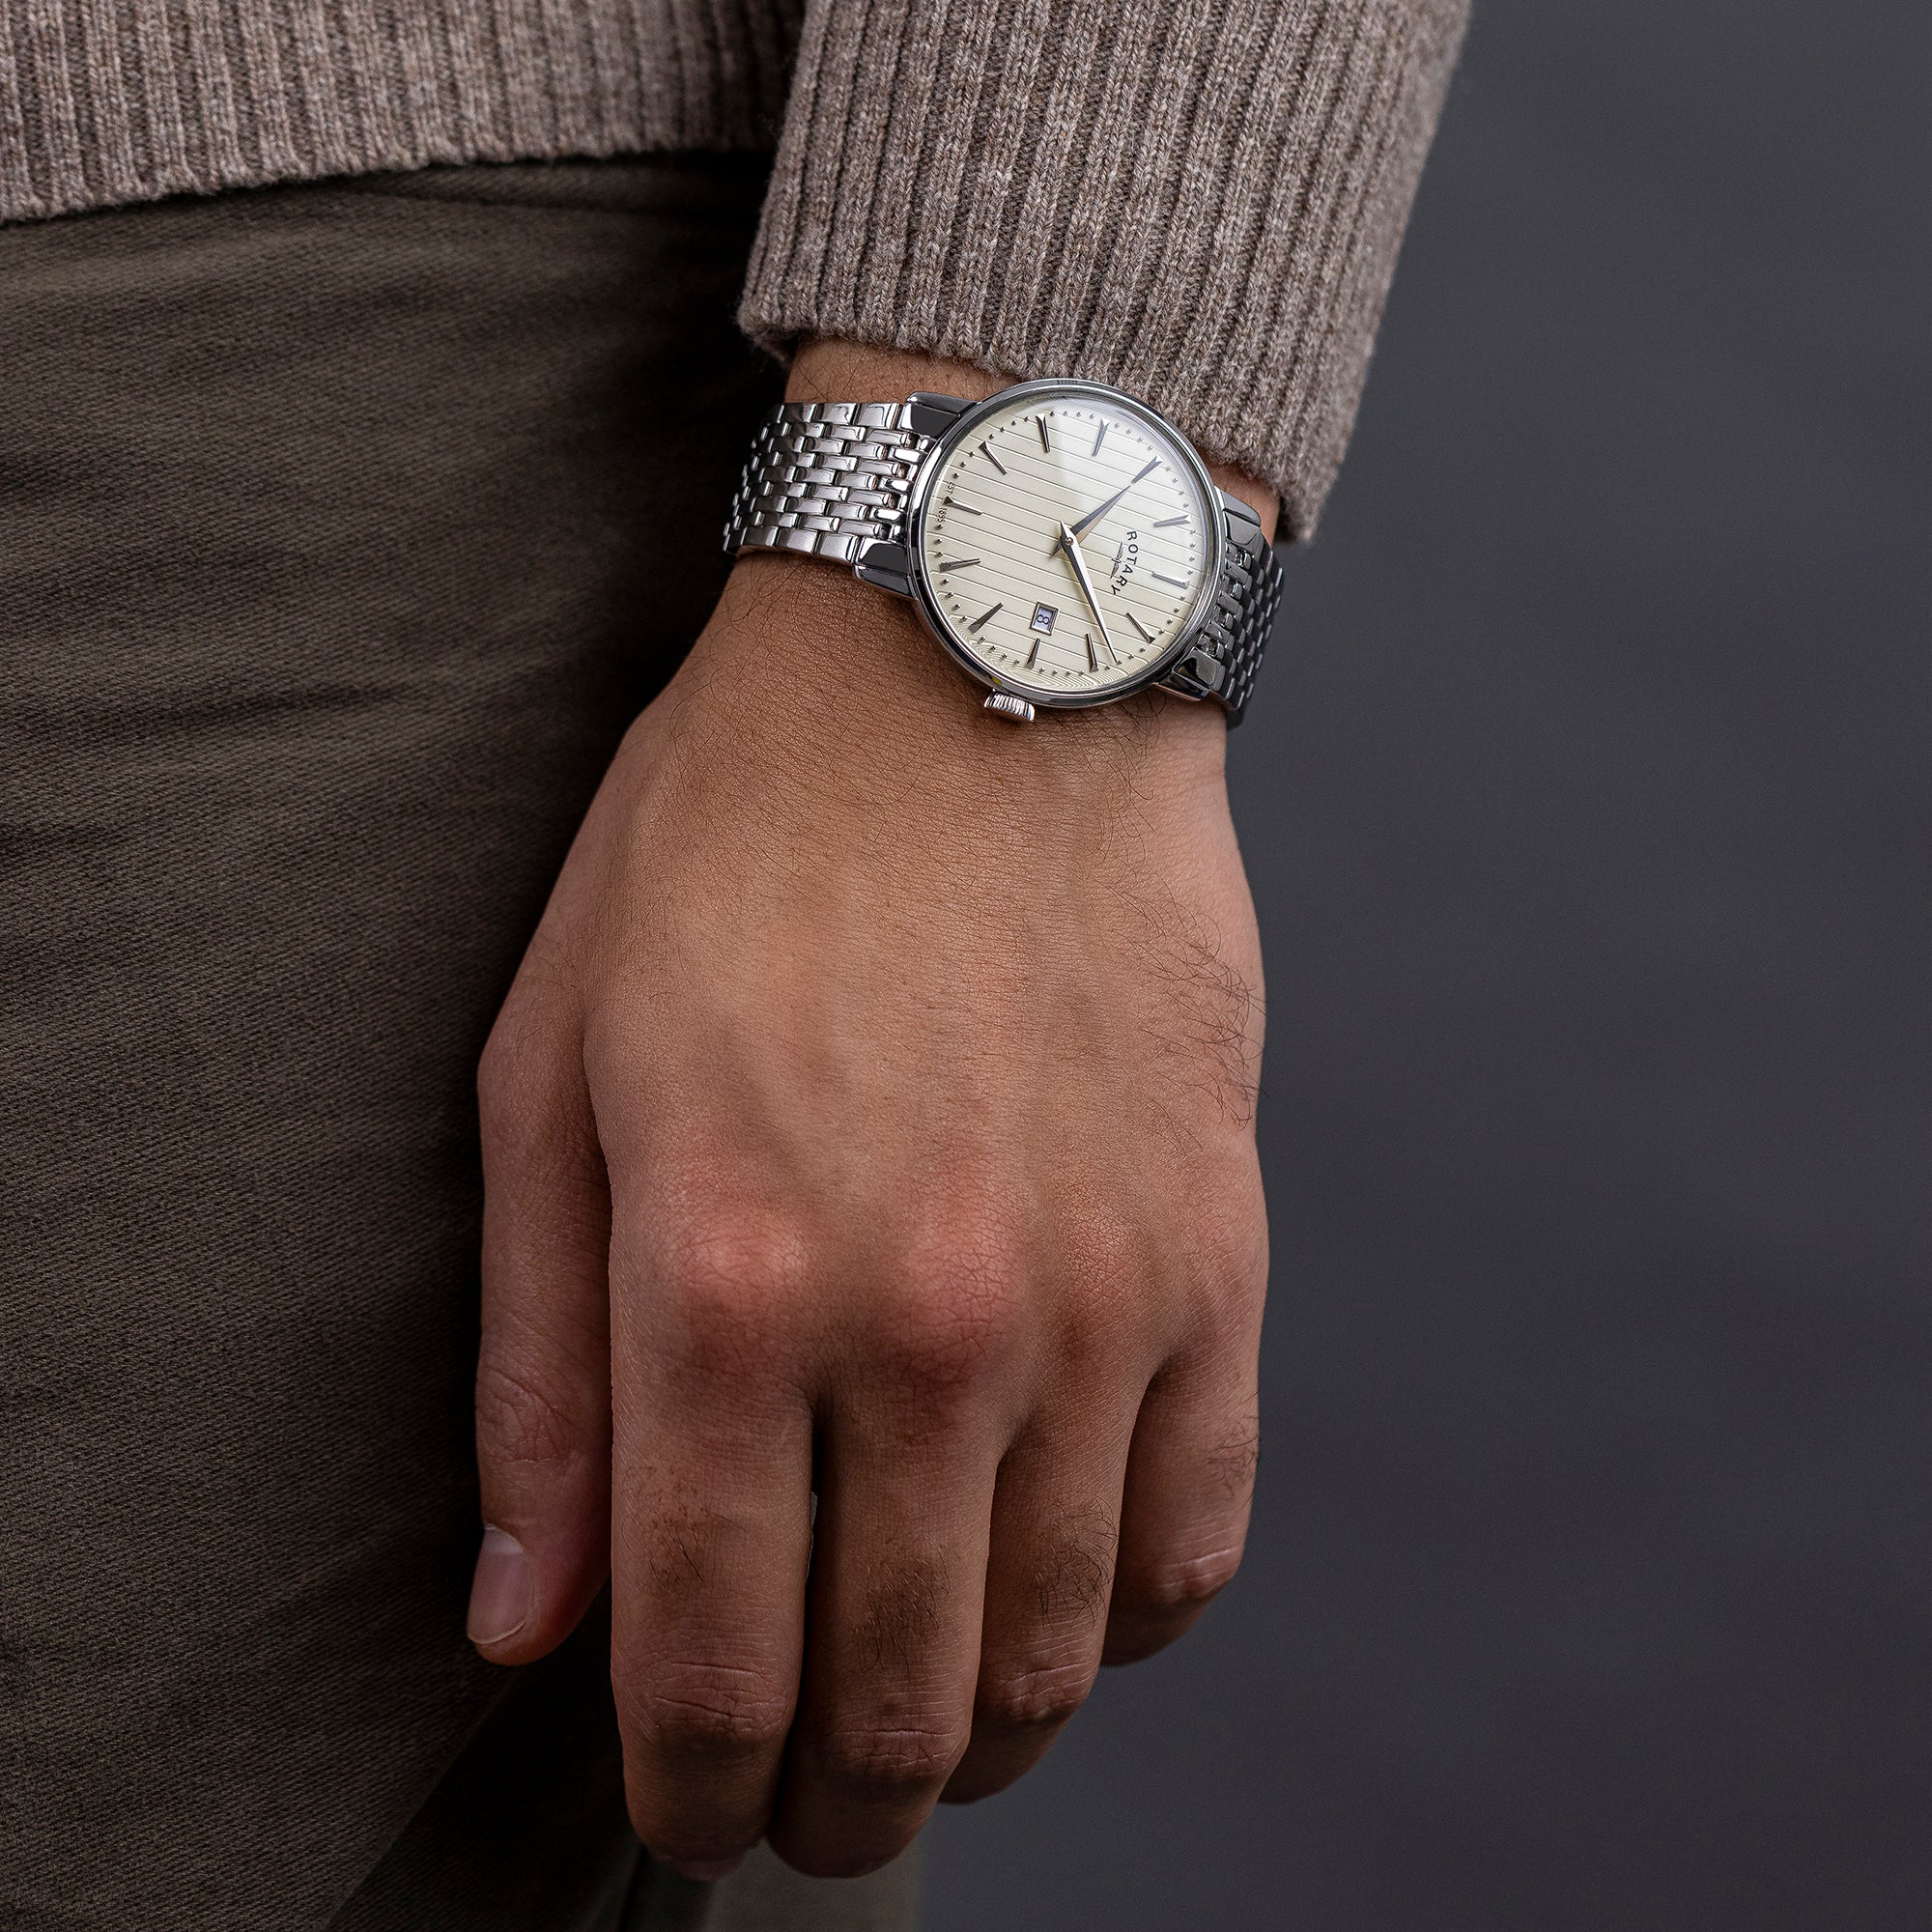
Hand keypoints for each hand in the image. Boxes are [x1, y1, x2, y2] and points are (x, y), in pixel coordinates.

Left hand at [467, 344, 1274, 1881]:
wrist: (977, 668)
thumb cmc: (735, 846)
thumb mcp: (555, 1072)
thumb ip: (534, 1370)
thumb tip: (528, 1626)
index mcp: (727, 1282)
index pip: (706, 1659)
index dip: (688, 1788)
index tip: (684, 1813)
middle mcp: (931, 1324)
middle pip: (896, 1699)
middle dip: (829, 1810)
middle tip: (800, 1814)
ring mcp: (1102, 1296)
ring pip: (1054, 1652)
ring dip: (978, 1743)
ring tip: (924, 1733)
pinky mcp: (1216, 1253)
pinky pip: (1194, 1533)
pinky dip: (1121, 1625)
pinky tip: (1059, 1604)